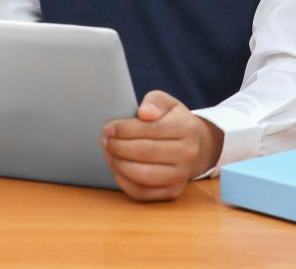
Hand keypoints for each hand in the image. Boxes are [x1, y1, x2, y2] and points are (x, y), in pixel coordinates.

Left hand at [100, 90, 223, 201]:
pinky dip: (124, 182)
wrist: (190, 145)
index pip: (150, 129)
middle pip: (145, 152)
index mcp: (187, 127)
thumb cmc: (171, 120)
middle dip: (118, 146)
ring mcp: (181, 175)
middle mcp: (188, 153)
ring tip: (109, 154)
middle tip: (104, 141)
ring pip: (143, 175)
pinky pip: (143, 193)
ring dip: (119, 164)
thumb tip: (145, 113)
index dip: (124, 129)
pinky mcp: (172, 192)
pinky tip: (117, 169)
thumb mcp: (166, 103)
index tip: (108, 128)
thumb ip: (155, 102)